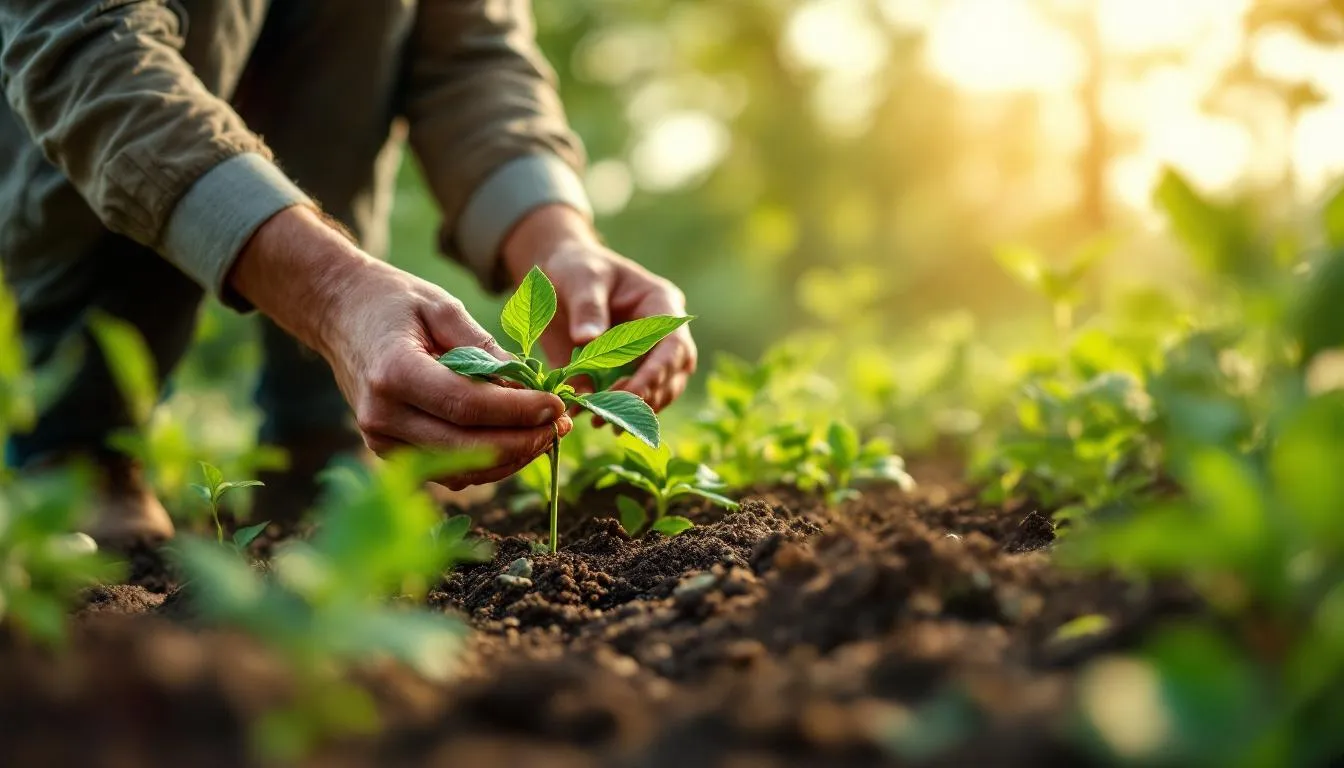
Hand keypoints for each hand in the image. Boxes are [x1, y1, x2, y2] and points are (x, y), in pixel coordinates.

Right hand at [229, 206, 570, 488]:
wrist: (339, 314)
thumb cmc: (394, 303)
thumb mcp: (442, 308)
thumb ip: (484, 348)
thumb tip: (531, 383)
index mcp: (393, 373)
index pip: (467, 405)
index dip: (518, 410)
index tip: (558, 405)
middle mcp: (381, 415)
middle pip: (466, 446)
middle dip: (523, 440)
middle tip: (563, 425)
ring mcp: (380, 440)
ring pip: (459, 467)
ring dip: (510, 457)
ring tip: (547, 433)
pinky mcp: (388, 452)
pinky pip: (446, 470)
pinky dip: (486, 462)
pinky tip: (516, 440)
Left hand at [502, 205, 697, 411]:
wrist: (559, 275)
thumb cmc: (576, 267)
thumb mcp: (581, 276)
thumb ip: (587, 306)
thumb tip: (588, 339)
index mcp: (661, 305)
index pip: (674, 345)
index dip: (658, 372)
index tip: (633, 392)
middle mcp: (661, 335)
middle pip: (673, 375)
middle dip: (648, 397)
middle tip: (614, 414)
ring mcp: (644, 357)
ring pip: (657, 393)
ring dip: (633, 411)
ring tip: (600, 421)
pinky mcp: (622, 374)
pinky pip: (626, 399)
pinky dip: (610, 411)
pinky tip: (589, 417)